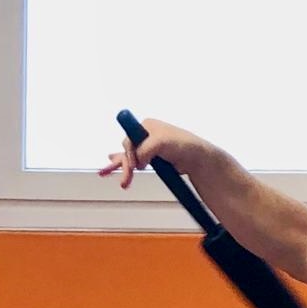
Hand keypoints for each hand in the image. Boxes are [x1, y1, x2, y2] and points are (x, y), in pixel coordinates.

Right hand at [99, 119, 215, 189]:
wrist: (197, 158)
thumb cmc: (183, 145)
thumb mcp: (161, 143)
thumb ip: (145, 149)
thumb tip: (137, 161)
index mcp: (146, 126)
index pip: (129, 139)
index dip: (129, 153)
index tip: (134, 165)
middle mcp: (144, 135)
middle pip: (128, 151)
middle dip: (126, 165)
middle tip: (126, 180)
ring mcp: (146, 147)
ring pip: (128, 157)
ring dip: (121, 168)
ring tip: (120, 181)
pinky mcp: (150, 158)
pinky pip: (132, 161)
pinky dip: (121, 165)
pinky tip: (109, 167)